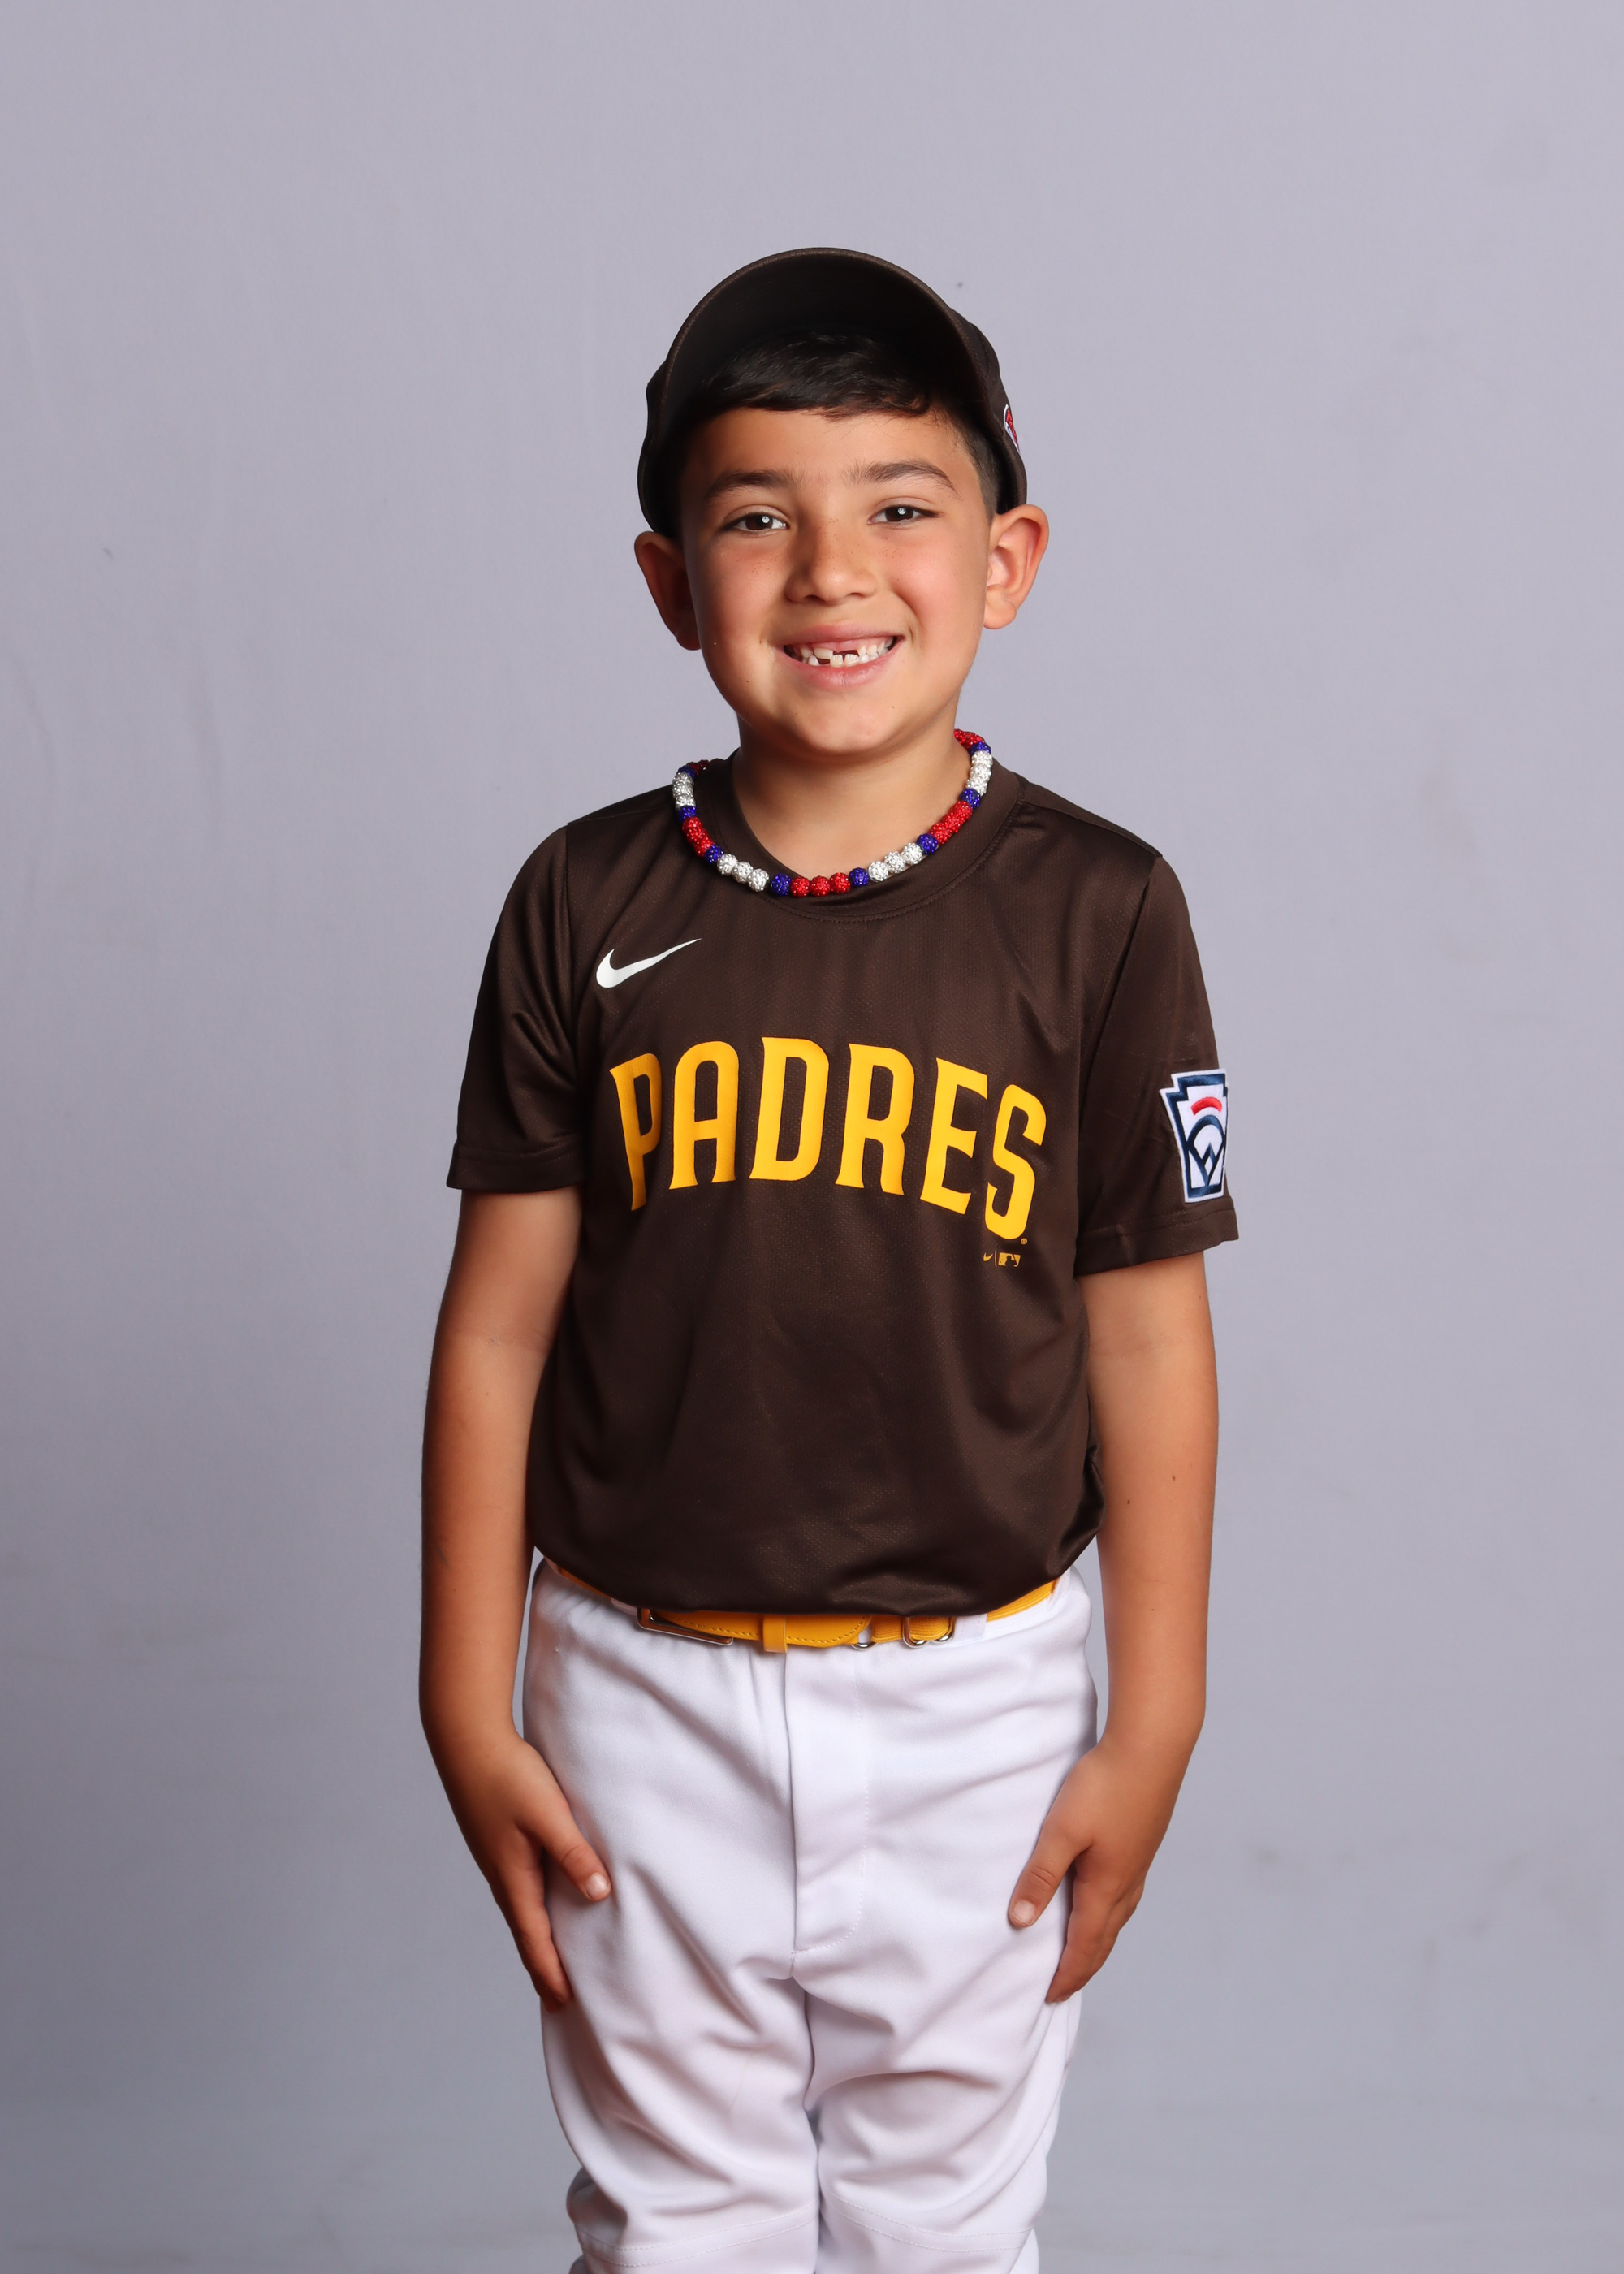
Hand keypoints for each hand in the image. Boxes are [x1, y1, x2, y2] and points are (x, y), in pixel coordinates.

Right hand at [435, 1723, 610, 2011]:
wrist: (467, 1739)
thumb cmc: (507, 1774)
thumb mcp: (548, 1814)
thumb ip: (574, 1853)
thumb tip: (599, 1893)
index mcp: (513, 1877)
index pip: (534, 1939)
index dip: (551, 1972)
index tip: (566, 2004)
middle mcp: (502, 1875)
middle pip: (526, 1933)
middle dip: (543, 1967)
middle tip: (559, 2000)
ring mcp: (498, 1859)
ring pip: (522, 1910)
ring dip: (537, 1940)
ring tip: (553, 1961)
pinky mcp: (499, 1841)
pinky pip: (520, 1888)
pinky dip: (533, 1910)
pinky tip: (544, 1903)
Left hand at [1007, 1733, 1188, 2001]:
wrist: (1152, 1748)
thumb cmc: (1104, 1786)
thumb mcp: (1062, 1831)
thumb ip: (1040, 1876)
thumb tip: (1021, 1921)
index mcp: (1105, 1886)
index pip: (1083, 1944)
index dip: (1066, 1974)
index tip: (1050, 1997)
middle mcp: (1127, 1883)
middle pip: (1104, 1939)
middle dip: (1084, 1967)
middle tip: (1064, 1988)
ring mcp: (1139, 1863)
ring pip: (1118, 1918)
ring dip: (1099, 1943)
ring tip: (1085, 1955)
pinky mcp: (1143, 1844)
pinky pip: (1126, 1896)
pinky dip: (1111, 1916)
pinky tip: (1108, 1902)